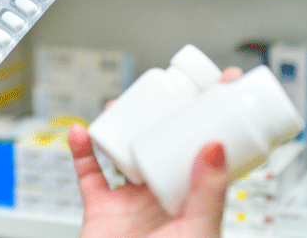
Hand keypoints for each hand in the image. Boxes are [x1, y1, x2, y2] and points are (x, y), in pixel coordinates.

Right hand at [69, 67, 243, 237]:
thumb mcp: (197, 231)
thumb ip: (208, 192)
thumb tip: (217, 145)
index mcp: (193, 201)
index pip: (209, 150)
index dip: (217, 116)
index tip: (225, 84)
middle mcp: (163, 197)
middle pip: (165, 144)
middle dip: (166, 113)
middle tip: (172, 84)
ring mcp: (131, 201)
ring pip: (127, 152)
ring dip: (122, 125)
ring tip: (124, 101)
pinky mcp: (100, 209)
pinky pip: (88, 175)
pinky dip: (80, 152)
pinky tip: (80, 131)